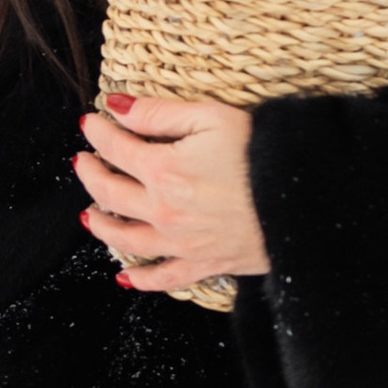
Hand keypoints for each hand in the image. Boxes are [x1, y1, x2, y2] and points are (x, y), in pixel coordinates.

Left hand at [73, 95, 270, 293]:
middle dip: (91, 175)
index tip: (90, 123)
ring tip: (88, 215)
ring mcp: (181, 242)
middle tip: (83, 163)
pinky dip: (141, 280)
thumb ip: (158, 113)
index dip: (98, 133)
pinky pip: (164, 278)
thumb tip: (116, 106)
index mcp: (163, 170)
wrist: (304, 199)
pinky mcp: (203, 264)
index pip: (115, 149)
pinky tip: (124, 277)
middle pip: (110, 194)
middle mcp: (163, 210)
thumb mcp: (211, 117)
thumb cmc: (263, 154)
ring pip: (126, 239)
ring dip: (102, 226)